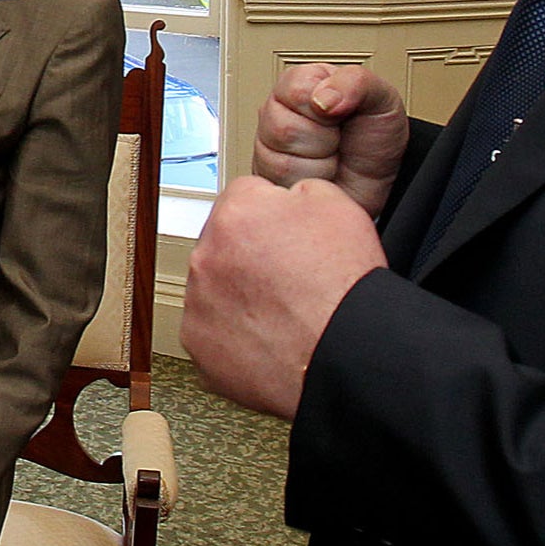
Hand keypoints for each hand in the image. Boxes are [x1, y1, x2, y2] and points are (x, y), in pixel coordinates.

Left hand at [183, 175, 386, 421]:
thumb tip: (285, 198)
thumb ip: (299, 191)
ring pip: (215, 289)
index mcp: (236, 214)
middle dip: (250, 257)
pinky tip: (269, 338)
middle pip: (224, 244)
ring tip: (282, 313)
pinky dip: (235, 335)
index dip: (273, 218)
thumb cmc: (345, 288)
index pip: (244, 198)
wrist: (346, 354)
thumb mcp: (337, 205)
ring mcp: (198, 304)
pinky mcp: (200, 345)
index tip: (285, 237)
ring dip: (239, 296)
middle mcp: (206, 255)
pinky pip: (213, 332)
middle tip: (287, 279)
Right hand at [253, 63, 409, 213]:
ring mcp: (269, 145)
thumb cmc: (376, 138)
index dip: (326, 108)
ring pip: (281, 160)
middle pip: (283, 128)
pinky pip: (280, 184)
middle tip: (338, 138)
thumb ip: (355, 83)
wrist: (382, 183)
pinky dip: (311, 183)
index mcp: (301, 83)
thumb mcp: (381, 98)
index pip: (296, 90)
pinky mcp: (268, 176)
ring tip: (330, 157)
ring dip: (319, 164)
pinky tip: (320, 173)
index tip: (342, 112)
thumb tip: (322, 98)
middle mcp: (278, 111)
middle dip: (323, 140)